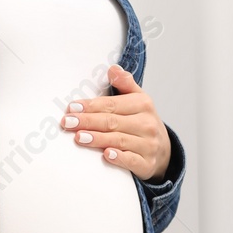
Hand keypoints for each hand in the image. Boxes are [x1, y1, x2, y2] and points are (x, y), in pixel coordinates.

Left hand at [60, 63, 171, 181]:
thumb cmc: (142, 121)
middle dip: (88, 121)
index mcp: (143, 104)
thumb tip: (112, 68)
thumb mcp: (139, 99)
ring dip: (98, 139)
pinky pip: (132, 161)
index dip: (91, 106)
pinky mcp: (148, 164)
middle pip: (113, 122)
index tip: (72, 108)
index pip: (112, 104)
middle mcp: (147, 124)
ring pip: (119, 140)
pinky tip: (106, 155)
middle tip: (68, 122)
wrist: (163, 150)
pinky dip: (119, 158)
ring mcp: (149, 145)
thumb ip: (125, 84)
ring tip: (79, 137)